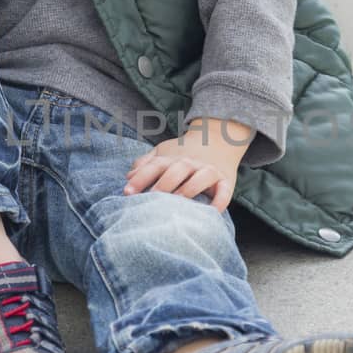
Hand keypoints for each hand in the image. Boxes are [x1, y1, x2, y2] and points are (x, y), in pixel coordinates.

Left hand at [123, 133, 240, 214]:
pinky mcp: (225, 181)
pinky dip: (220, 200)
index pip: (154, 166)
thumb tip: (128, 176)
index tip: (127, 192)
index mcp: (172, 158)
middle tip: (151, 200)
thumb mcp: (163, 153)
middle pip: (177, 170)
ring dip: (190, 189)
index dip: (140, 178)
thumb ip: (145, 164)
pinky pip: (224, 191)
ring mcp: (208, 170)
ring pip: (201, 177)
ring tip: (178, 203)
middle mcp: (190, 163)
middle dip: (164, 184)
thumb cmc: (183, 152)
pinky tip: (212, 212)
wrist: (218, 139)